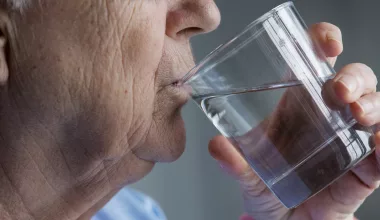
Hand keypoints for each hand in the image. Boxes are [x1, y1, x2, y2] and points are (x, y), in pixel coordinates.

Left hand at [209, 22, 378, 219]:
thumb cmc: (267, 187)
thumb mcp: (246, 173)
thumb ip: (233, 162)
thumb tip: (216, 146)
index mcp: (297, 104)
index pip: (315, 61)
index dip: (325, 42)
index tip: (328, 44)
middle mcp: (327, 115)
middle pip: (353, 79)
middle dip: (353, 78)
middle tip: (338, 92)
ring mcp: (348, 139)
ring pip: (374, 106)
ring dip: (373, 104)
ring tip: (358, 116)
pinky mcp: (363, 168)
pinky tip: (379, 144)